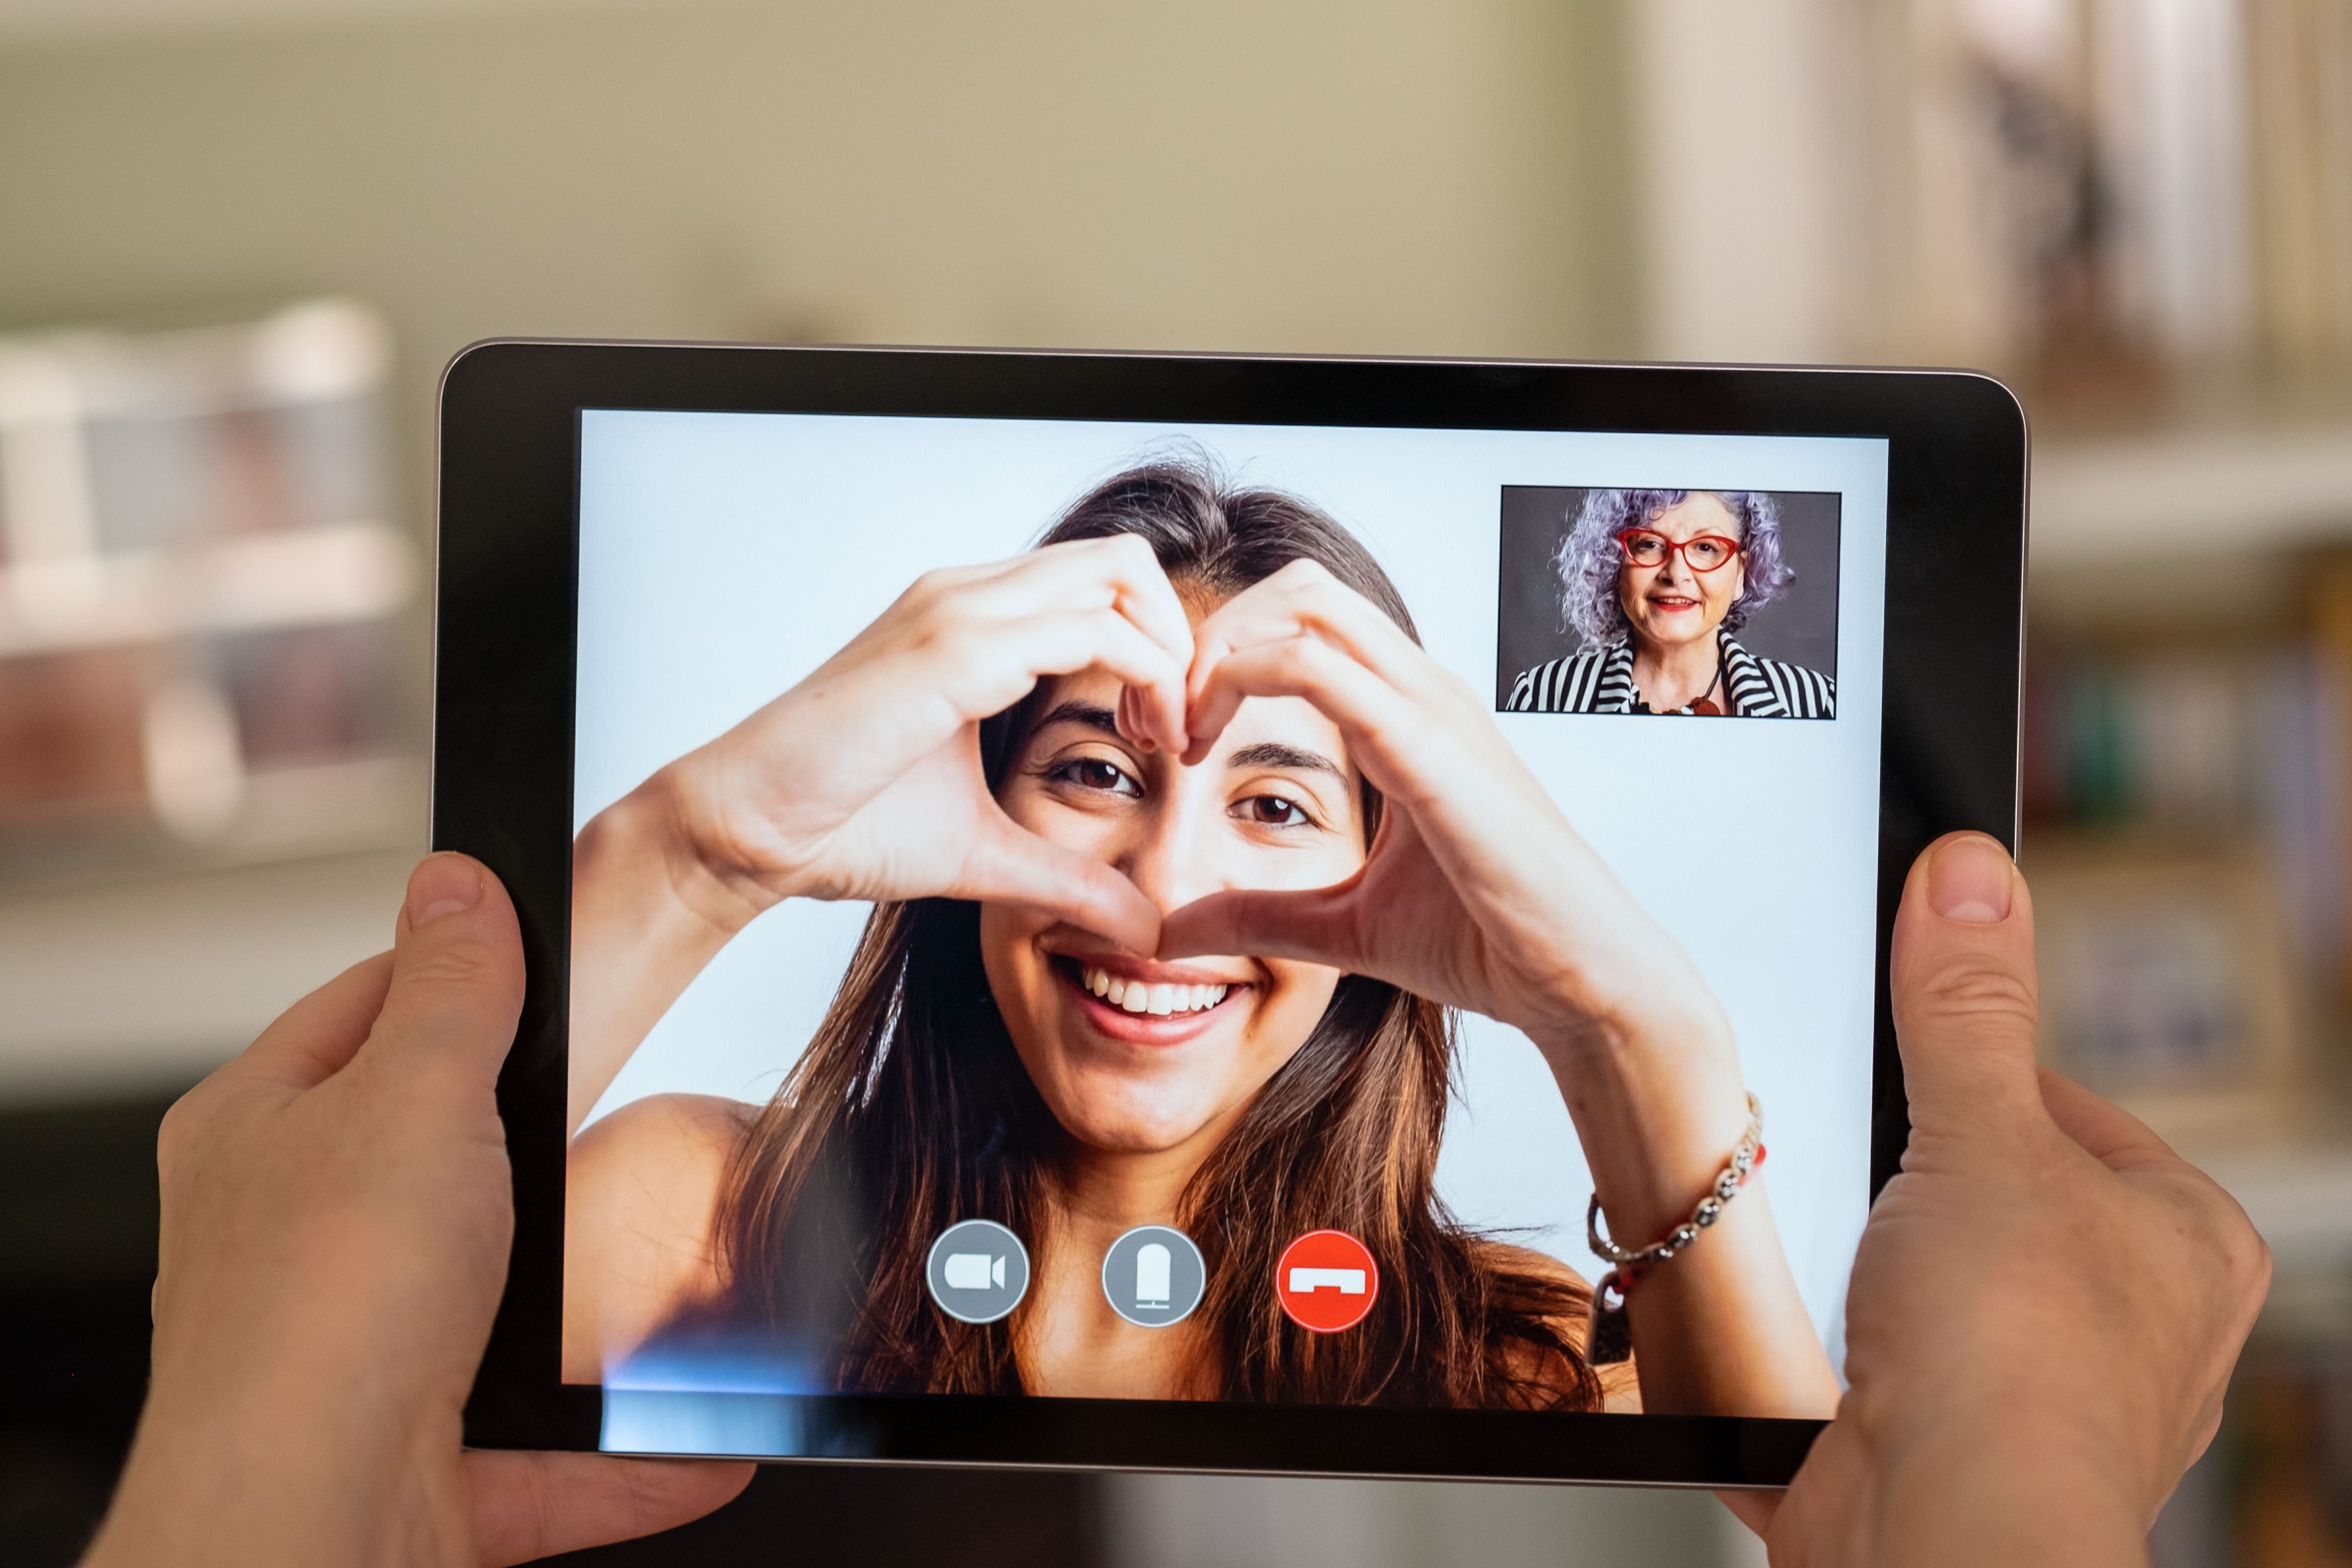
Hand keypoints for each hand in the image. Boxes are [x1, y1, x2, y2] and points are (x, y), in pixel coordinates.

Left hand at [82, 854, 750, 1567]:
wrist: (306, 1531)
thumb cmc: (319, 1320)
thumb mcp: (412, 1099)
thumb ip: (453, 989)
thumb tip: (455, 880)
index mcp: (262, 1135)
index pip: (364, 1009)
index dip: (459, 972)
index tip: (547, 954)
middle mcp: (295, 1245)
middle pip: (439, 1159)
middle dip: (542, 1154)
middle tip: (624, 1111)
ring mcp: (359, 1360)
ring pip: (497, 1314)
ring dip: (592, 1316)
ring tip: (677, 1275)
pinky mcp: (421, 1466)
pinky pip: (547, 1455)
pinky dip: (626, 1453)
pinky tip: (703, 1439)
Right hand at [651, 534, 1195, 952]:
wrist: (750, 830)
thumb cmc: (846, 825)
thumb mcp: (987, 849)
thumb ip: (1067, 877)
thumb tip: (1142, 923)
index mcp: (974, 618)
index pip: (1103, 584)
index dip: (1157, 649)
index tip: (1166, 737)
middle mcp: (970, 594)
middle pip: (1124, 559)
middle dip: (1178, 635)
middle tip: (1180, 728)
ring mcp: (960, 610)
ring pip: (1119, 574)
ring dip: (1167, 654)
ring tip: (1164, 739)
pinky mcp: (953, 647)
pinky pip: (1089, 628)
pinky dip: (1142, 674)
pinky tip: (1136, 742)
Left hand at [1158, 560, 1745, 1146]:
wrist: (1580, 982)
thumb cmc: (1489, 945)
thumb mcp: (1341, 926)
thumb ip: (1257, 915)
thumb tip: (1167, 928)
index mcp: (1406, 714)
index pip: (1302, 624)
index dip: (1216, 659)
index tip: (1165, 739)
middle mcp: (1421, 691)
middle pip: (1298, 589)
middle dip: (1209, 633)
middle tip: (1158, 721)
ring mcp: (1431, 708)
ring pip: (1303, 604)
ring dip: (1215, 650)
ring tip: (1174, 734)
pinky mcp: (1430, 747)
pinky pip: (1317, 668)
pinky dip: (1237, 679)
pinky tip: (1202, 749)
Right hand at [1764, 834, 2270, 1566]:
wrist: (1945, 1535)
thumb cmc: (2011, 1359)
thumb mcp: (1981, 1132)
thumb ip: (1964, 1007)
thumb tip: (1971, 873)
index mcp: (2184, 1242)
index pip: (2068, 1110)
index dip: (1977, 1084)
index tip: (1916, 1085)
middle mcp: (2138, 1332)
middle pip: (1997, 1200)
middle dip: (1919, 1194)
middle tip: (1879, 1193)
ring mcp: (2046, 1405)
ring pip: (1941, 1295)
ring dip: (1878, 1287)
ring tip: (1856, 1288)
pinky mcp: (1959, 1460)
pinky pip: (1886, 1382)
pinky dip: (1842, 1368)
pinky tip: (1824, 1359)